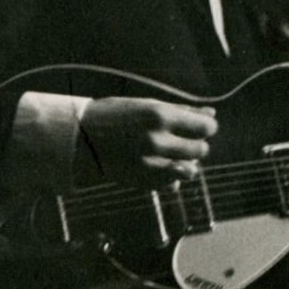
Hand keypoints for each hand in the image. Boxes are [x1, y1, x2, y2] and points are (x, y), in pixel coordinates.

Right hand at [76, 97, 217, 184]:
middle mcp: (156, 141)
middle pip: (201, 150)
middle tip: (184, 139)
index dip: (206, 127)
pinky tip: (160, 165)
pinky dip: (172, 176)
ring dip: (186, 162)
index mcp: (159, 116)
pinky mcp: (142, 181)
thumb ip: (182, 110)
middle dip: (197, 144)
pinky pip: (172, 183)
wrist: (78, 138)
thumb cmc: (114, 115)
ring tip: (171, 153)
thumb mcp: (148, 105)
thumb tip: (210, 112)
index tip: (201, 126)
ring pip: (190, 170)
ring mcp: (149, 164)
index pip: (205, 128)